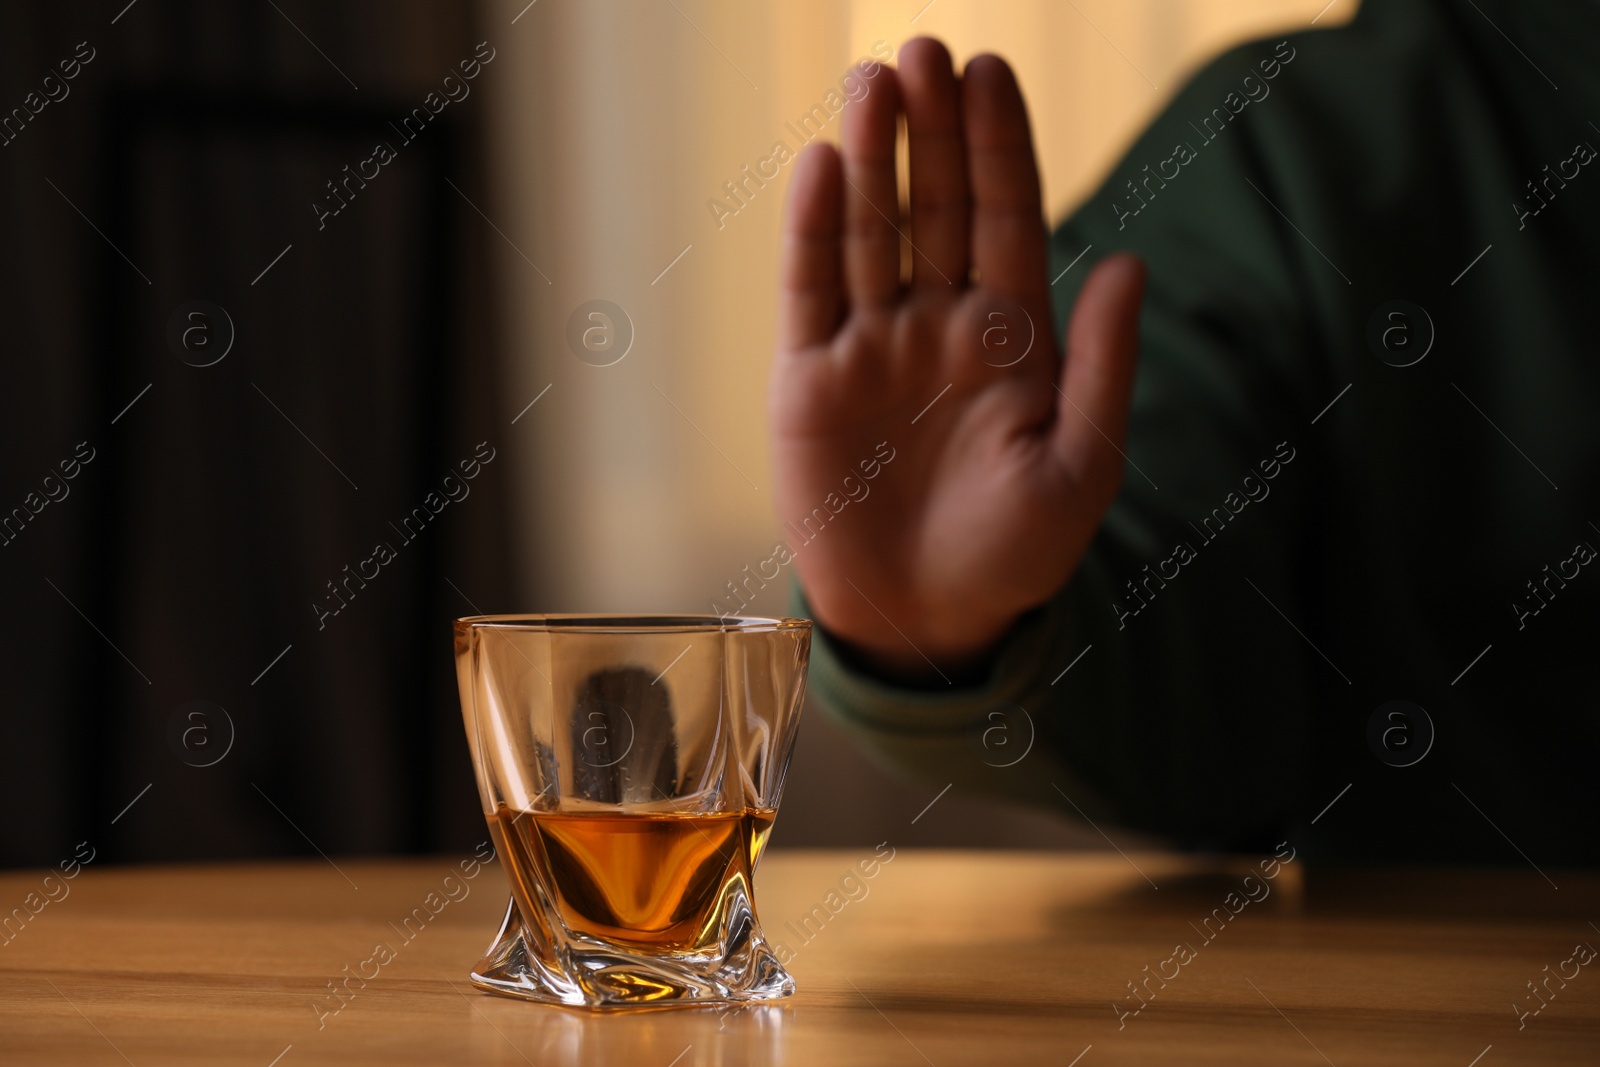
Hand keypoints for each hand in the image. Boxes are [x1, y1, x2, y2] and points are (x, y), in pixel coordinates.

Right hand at [769, 38, 1145, 682]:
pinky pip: (810, 293)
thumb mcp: (1080, 467)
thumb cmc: (1014, 556)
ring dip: (870, 159)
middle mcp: (938, 326)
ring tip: (871, 82)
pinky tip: (825, 169)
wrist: (926, 625)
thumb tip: (1126, 261)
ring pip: (869, 234)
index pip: (1003, 220)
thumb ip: (1100, 365)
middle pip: (933, 207)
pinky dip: (815, 233)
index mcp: (1009, 337)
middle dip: (929, 131)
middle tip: (922, 51)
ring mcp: (871, 348)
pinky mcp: (809, 381)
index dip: (996, 148)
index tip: (989, 71)